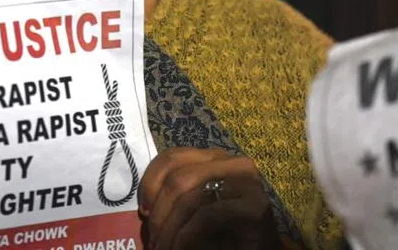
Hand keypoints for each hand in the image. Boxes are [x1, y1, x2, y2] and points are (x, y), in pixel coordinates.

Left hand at [138, 148, 278, 249]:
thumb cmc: (225, 232)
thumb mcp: (195, 208)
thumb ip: (176, 197)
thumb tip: (145, 207)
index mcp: (215, 158)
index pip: (173, 157)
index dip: (151, 182)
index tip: (143, 211)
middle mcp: (233, 163)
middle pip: (179, 177)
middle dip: (160, 213)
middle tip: (153, 239)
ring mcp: (247, 182)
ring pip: (191, 196)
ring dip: (170, 229)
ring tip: (163, 248)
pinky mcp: (255, 206)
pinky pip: (207, 216)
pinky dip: (187, 237)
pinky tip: (179, 249)